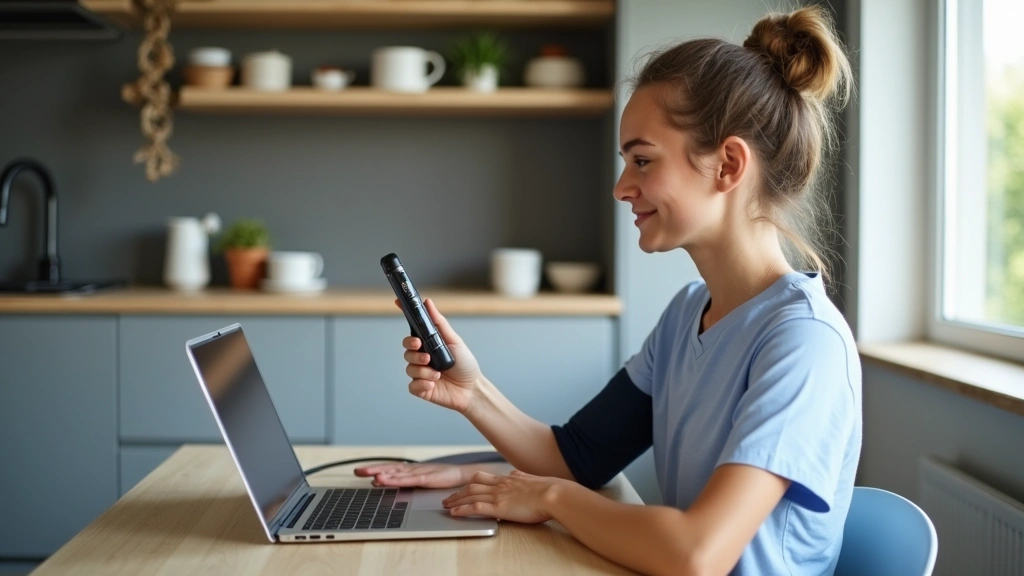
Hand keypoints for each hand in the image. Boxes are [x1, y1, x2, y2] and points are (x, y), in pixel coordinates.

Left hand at [353, 462, 469, 488]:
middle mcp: (412, 469)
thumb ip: (405, 481)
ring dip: (381, 473)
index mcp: (410, 469)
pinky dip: (395, 479)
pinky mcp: (426, 479)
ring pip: (397, 473)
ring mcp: (419, 473)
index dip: (375, 468)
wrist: (462, 475)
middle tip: (357, 471)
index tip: (360, 470)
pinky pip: (408, 479)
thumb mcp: (421, 481)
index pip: (390, 468)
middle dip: (373, 469)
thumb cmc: (443, 477)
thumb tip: (387, 482)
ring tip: (367, 474)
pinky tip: (386, 480)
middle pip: (389, 468)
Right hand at [401, 298, 483, 413]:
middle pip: (406, 350)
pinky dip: (422, 384)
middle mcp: (422, 357)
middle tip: (426, 355)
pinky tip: (433, 384)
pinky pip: (412, 385)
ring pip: (409, 368)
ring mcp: (420, 373)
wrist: (472, 389)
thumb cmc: (465, 364)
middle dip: (414, 351)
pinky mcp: (420, 388)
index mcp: (428, 344)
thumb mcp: (453, 341)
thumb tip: (428, 302)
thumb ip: (439, 323)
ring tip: (438, 374)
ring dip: (423, 371)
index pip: (412, 330)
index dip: (404, 315)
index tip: (398, 303)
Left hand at [443, 470, 564, 523]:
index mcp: (509, 479)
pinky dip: (463, 510)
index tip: (465, 487)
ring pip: (471, 495)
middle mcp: (500, 484)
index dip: (471, 483)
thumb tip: (516, 473)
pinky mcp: (499, 507)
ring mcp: (498, 495)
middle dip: (459, 492)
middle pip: (473, 485)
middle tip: (448, 498)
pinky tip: (454, 513)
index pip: (484, 478)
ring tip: (446, 506)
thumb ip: (522, 477)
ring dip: (456, 500)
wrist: (554, 493)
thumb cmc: (549, 489)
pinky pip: (475, 507)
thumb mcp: (533, 479)